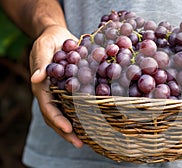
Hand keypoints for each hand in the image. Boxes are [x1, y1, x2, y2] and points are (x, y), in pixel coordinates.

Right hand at [30, 25, 83, 147]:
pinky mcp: (72, 89)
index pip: (48, 107)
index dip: (57, 119)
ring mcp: (61, 93)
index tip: (68, 129)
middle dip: (66, 132)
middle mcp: (51, 93)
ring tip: (87, 140)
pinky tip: (94, 123)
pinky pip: (76, 105)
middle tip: (80, 143)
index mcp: (42, 86)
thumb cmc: (49, 40)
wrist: (57, 36)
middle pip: (56, 117)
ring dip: (76, 128)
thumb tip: (36, 79)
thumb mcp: (44, 47)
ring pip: (67, 114)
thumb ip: (40, 62)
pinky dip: (83, 115)